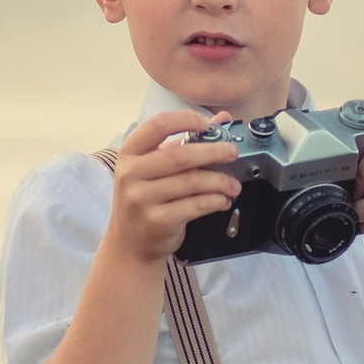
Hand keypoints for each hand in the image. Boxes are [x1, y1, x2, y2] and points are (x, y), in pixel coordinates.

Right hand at [106, 109, 240, 267]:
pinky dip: (216, 201)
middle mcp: (131, 174)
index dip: (186, 119)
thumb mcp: (155, 167)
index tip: (207, 125)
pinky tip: (223, 200)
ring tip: (233, 185)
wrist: (131, 243)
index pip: (158, 125)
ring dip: (220, 181)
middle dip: (214, 152)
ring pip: (192, 182)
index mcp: (130, 153)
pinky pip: (196, 205)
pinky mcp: (157, 221)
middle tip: (233, 153)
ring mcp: (141, 199)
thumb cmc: (146, 198)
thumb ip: (185, 141)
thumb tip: (222, 119)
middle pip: (181, 155)